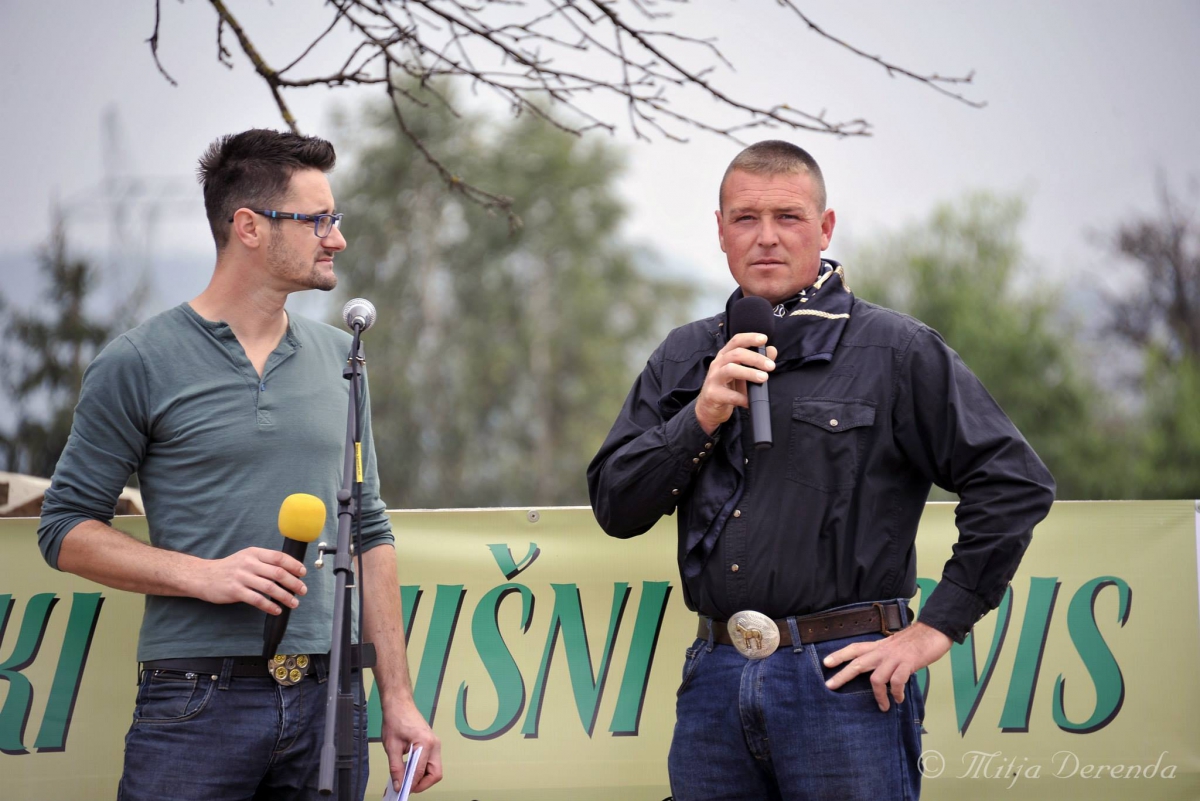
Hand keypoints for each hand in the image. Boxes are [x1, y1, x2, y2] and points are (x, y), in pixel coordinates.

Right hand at [194, 547, 306, 614]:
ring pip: (270, 587)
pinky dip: (269, 606)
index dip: (294, 565)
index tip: (303, 573)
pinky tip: (277, 610)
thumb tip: (288, 570)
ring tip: (294, 602)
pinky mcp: (235, 591)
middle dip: (294, 582)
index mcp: (254, 553)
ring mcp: (241, 577)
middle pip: (278, 572)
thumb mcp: (247, 558)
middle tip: (302, 590)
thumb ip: (264, 561)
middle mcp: (249, 563)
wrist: (203, 576)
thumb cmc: (229, 568)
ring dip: (285, 596)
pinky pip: (257, 599)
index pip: (279, 557)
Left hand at [382, 701, 442, 792]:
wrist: (399, 704)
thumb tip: (398, 785)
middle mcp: (435, 744)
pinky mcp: (432, 744)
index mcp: (426, 743)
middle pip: (435, 773)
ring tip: (407, 778)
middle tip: (408, 787)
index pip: (421, 771)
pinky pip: (431, 762)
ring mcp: (435, 744)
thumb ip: (396, 768)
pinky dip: (422, 769)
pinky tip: (409, 769)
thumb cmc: (395, 721)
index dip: (411, 784)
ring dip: (423, 777)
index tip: (401, 790)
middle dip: (423, 784)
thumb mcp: (392, 747)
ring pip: (435, 769)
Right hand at [695, 333, 777, 434]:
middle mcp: (718, 364)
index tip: (764, 339)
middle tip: (771, 366)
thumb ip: (757, 361)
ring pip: (730, 369)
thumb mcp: (743, 372)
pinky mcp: (713, 394)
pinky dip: (742, 397)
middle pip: (736, 354)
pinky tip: (750, 401)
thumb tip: (772, 351)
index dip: (750, 338)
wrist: (709, 408)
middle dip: (755, 358)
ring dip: (749, 373)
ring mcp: (714, 378)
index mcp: (725, 356)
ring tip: (763, 378)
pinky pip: (729, 395)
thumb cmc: (728, 387)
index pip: (736, 341)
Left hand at [822, 622, 951, 711]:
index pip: (854, 648)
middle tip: (830, 686)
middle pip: (858, 663)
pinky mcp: (907, 664)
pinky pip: (897, 682)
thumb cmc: (914, 641)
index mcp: (878, 646)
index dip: (839, 655)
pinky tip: (898, 699)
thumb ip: (884, 657)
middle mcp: (883, 651)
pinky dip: (896, 693)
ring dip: (878, 695)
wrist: (933, 632)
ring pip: (877, 678)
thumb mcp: (894, 646)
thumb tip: (878, 673)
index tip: (826, 663)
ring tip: (883, 706)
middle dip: (843, 675)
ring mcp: (894, 658)